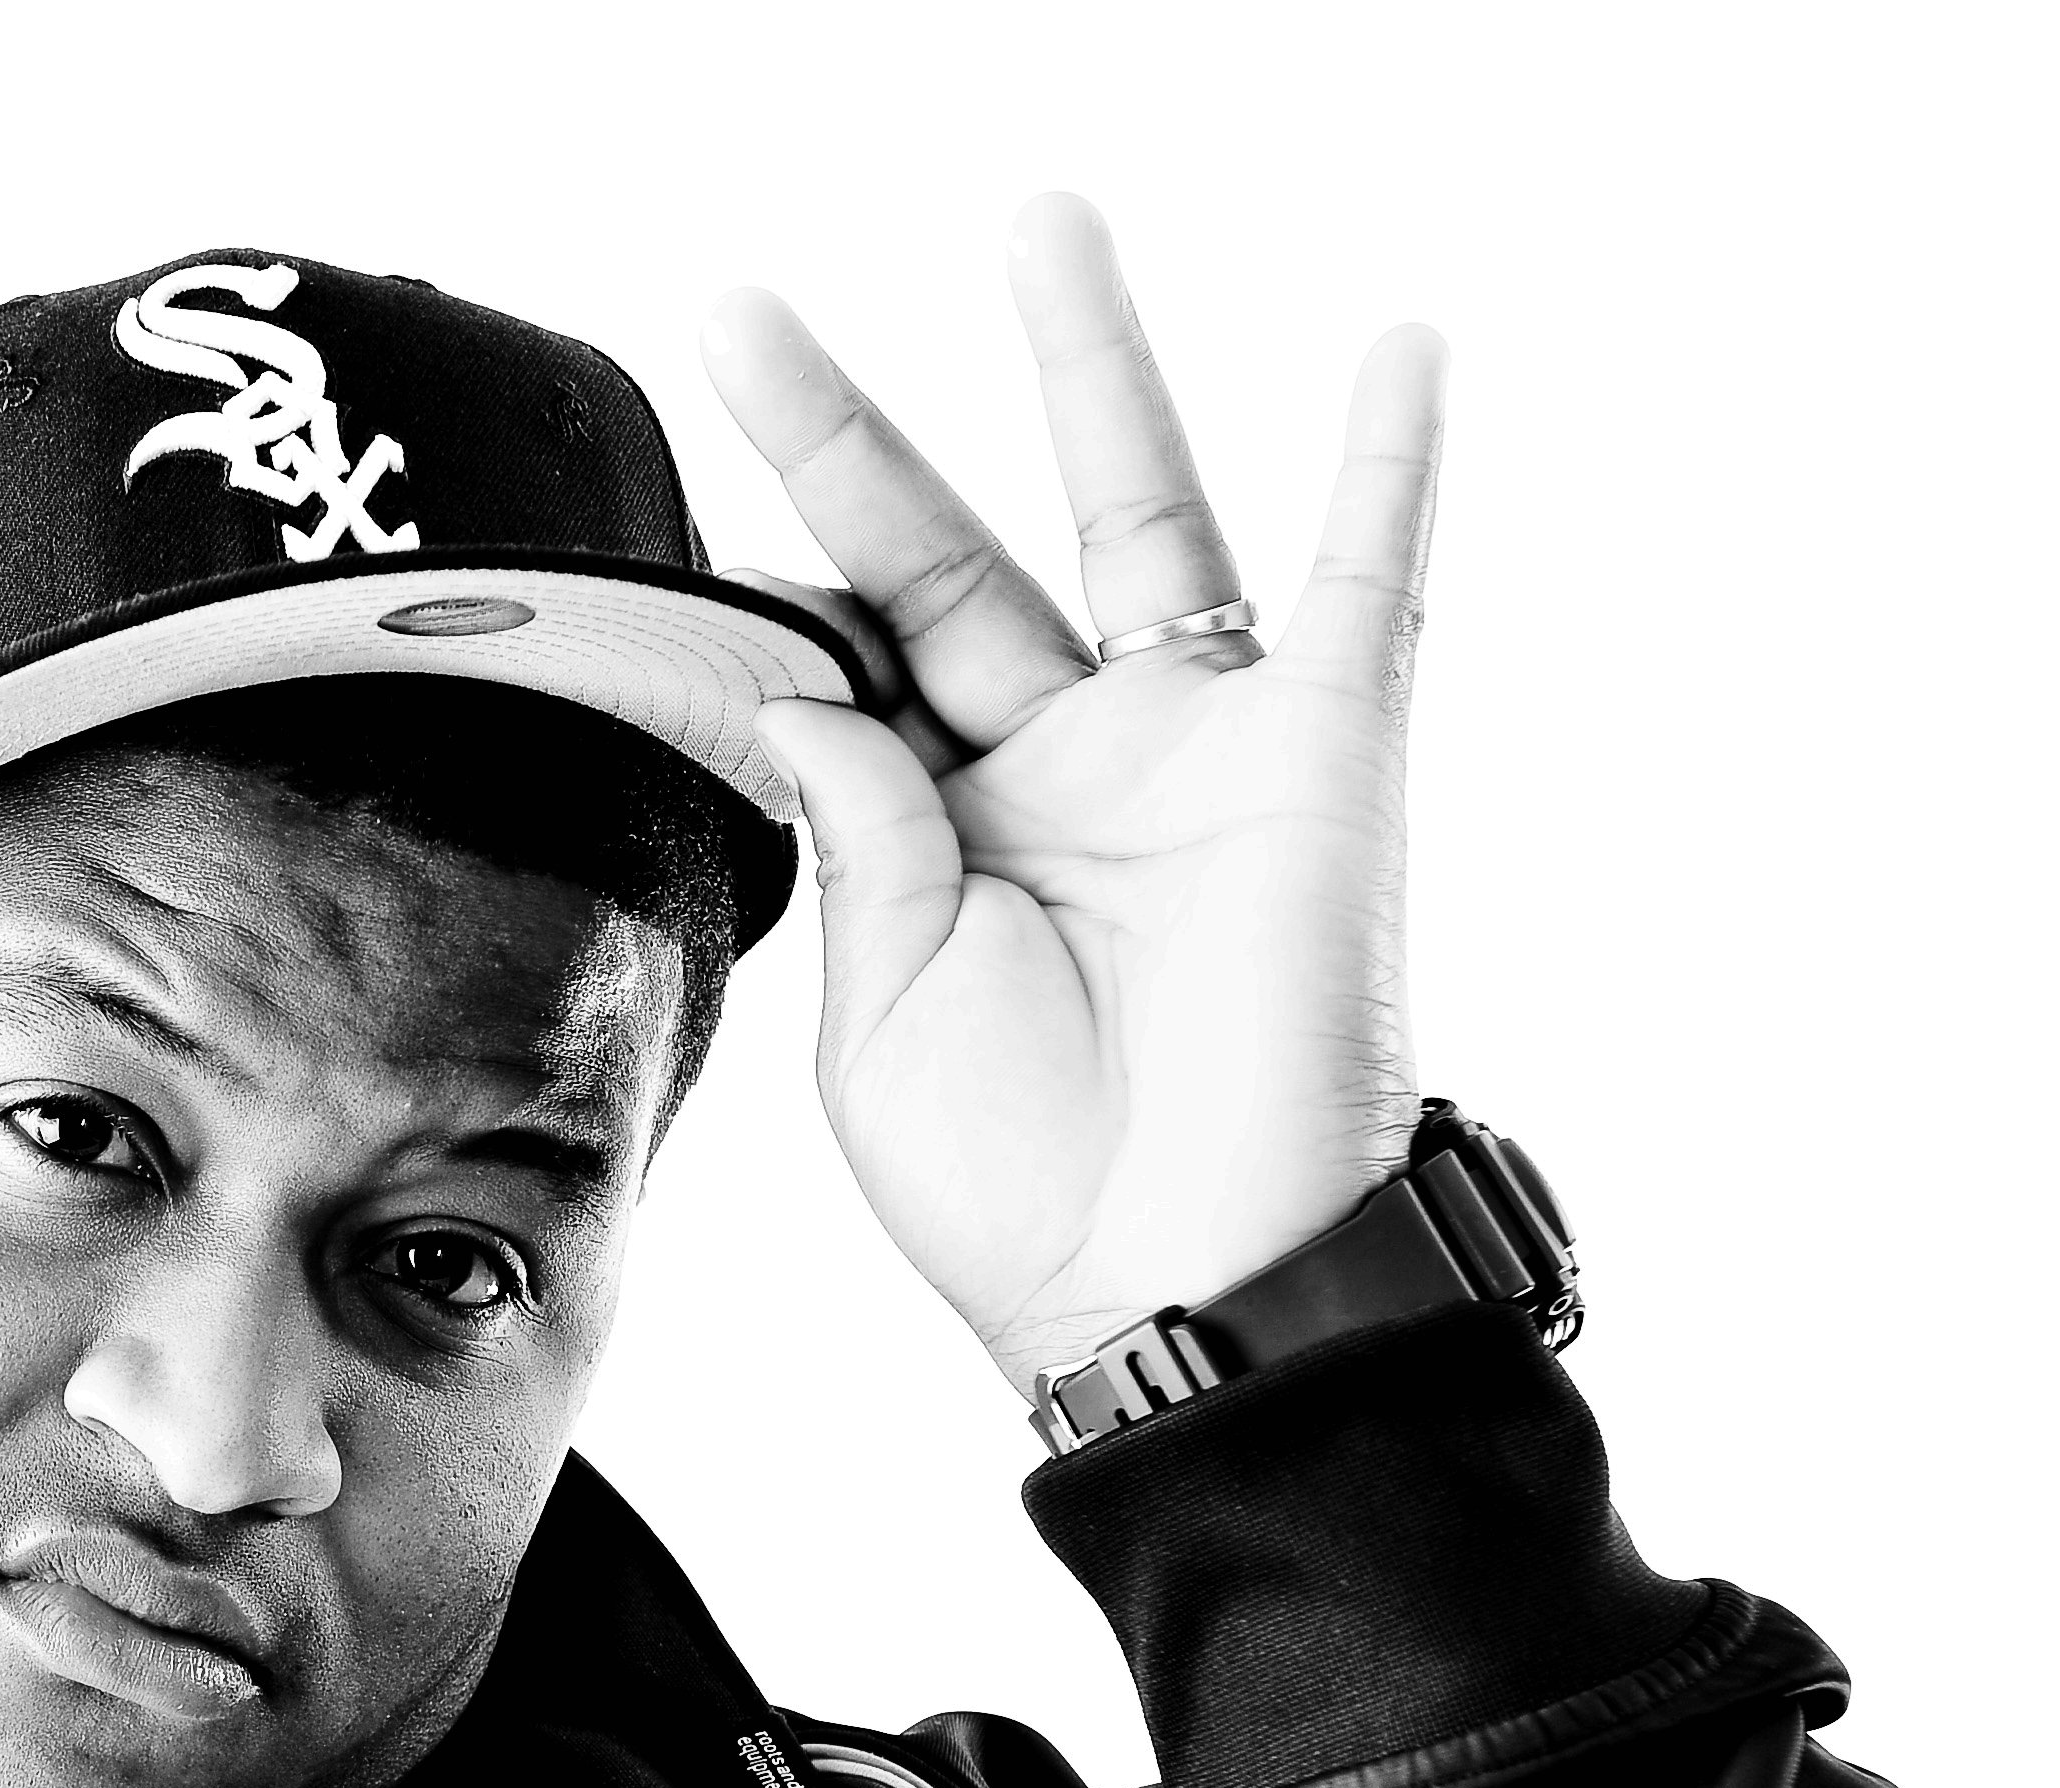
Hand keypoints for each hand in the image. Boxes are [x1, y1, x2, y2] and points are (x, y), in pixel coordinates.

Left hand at [698, 194, 1447, 1398]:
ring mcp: (1185, 752)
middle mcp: (1055, 769)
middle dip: (840, 431)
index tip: (659, 526)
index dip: (755, 599)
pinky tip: (1400, 345)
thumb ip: (853, 838)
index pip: (836, 668)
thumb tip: (804, 686)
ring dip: (1087, 367)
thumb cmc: (1025, 1193)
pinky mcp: (1317, 763)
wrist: (1180, 1294)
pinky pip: (1365, 586)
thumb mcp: (883, 1019)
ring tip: (1039, 222)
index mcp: (937, 838)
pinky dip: (1389, 470)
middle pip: (937, 553)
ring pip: (1130, 515)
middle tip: (736, 309)